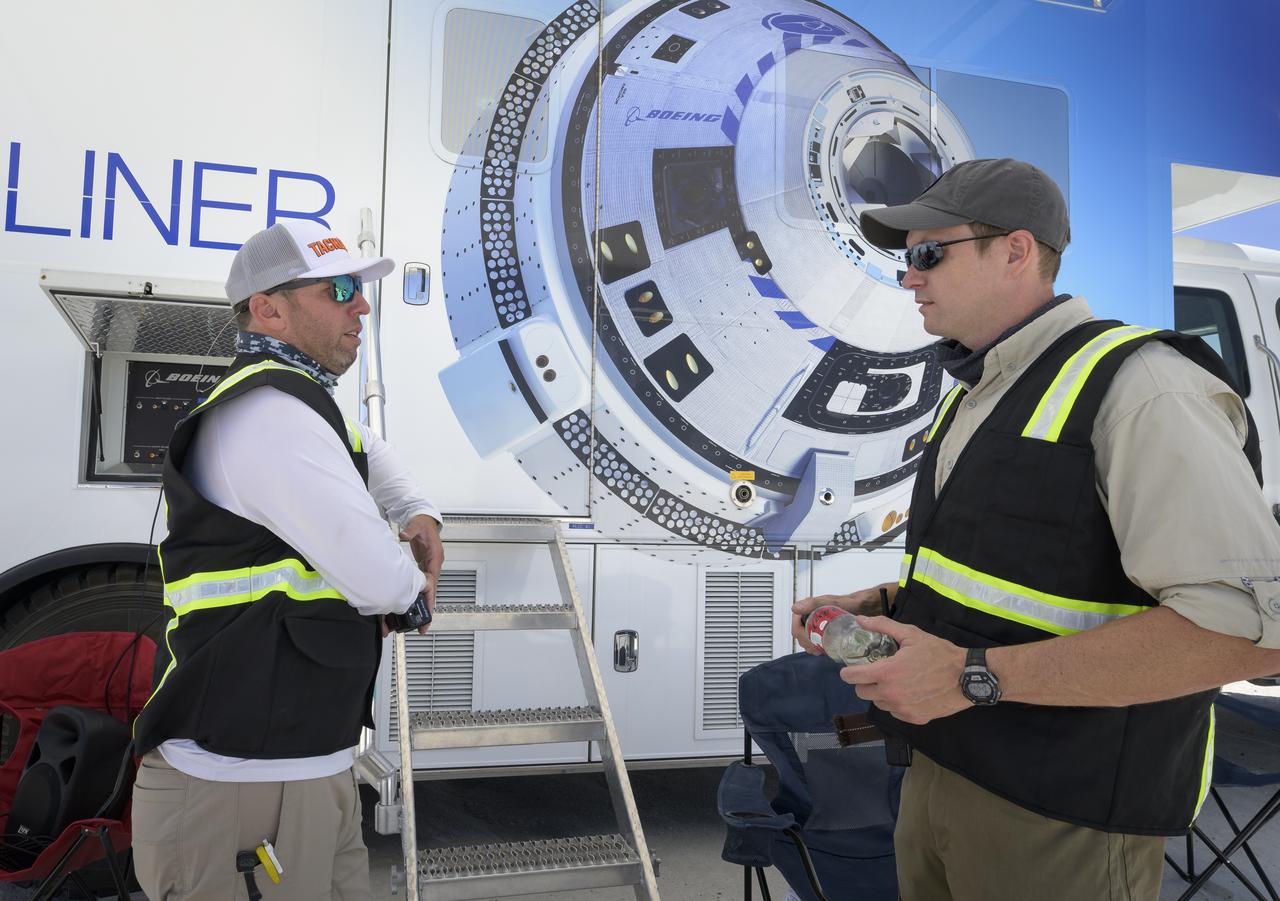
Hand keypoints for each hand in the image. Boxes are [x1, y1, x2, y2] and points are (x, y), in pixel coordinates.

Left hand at [400, 515, 442, 635]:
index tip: (428, 608)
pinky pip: (422, 586)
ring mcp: (430, 568)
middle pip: (432, 592)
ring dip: (424, 606)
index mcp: (435, 558)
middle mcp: (434, 565)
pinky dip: (418, 597)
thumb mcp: (416, 526)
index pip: (434, 581)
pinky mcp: (424, 568)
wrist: (424, 519)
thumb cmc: (422, 524)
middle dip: (429, 610)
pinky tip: (412, 606)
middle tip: (424, 627)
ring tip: (419, 624)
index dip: (431, 596)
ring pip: (428, 591)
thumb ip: (410, 531)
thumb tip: (404, 534)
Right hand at [791, 583, 895, 653]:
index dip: (799, 634)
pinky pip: (818, 642)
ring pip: (809, 640)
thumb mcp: (830, 602)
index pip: (796, 625)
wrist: (868, 607)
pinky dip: (818, 648)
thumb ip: (813, 603)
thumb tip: (794, 608)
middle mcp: (813, 617)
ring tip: (820, 651)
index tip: (808, 641)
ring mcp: (821, 626)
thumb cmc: (850, 603)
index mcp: (810, 609)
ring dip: (811, 646)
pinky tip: (824, 651)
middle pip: (801, 634)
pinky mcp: (829, 632)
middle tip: (816, 649)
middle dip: (806, 642)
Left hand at [838, 615, 968, 724]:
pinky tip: (909, 692)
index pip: (851, 678)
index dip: (848, 672)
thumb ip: (882, 626)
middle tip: (877, 673)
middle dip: (864, 682)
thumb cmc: (939, 653)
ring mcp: (902, 709)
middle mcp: (890, 695)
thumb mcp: (910, 634)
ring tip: (896, 682)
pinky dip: (897, 704)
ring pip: (879, 704)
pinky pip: (895, 712)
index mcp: (886, 673)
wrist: (967, 677)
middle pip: (861, 693)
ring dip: (881, 694)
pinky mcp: (914, 719)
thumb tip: (860, 619)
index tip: (852, 668)